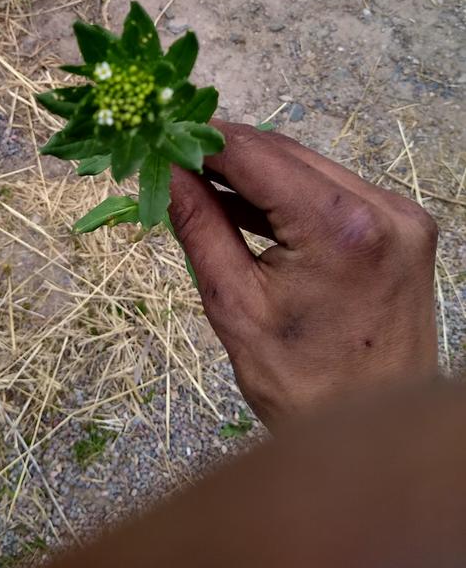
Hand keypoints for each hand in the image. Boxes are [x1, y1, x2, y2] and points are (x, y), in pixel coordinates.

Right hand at [169, 122, 438, 428]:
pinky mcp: (402, 227)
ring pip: (308, 168)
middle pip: (285, 154)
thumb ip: (199, 225)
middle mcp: (382, 208)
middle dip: (226, 154)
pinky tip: (245, 203)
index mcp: (341, 227)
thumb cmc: (301, 384)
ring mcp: (399, 215)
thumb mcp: (233, 303)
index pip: (257, 155)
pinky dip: (287, 194)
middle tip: (175, 158)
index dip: (205, 140)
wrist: (375, 433)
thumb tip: (167, 172)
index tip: (164, 134)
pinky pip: (332, 191)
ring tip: (200, 181)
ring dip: (255, 172)